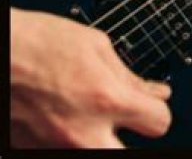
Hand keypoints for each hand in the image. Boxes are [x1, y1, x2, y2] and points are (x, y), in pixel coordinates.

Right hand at [11, 8, 171, 147]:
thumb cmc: (37, 43)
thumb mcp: (96, 47)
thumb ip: (129, 77)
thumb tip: (156, 93)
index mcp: (108, 100)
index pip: (159, 122)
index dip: (155, 109)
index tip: (149, 103)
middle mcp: (84, 131)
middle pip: (130, 153)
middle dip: (131, 135)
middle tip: (123, 120)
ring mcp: (56, 146)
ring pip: (97, 152)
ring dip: (98, 136)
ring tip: (85, 113)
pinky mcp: (32, 150)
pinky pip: (63, 149)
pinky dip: (68, 137)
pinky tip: (63, 116)